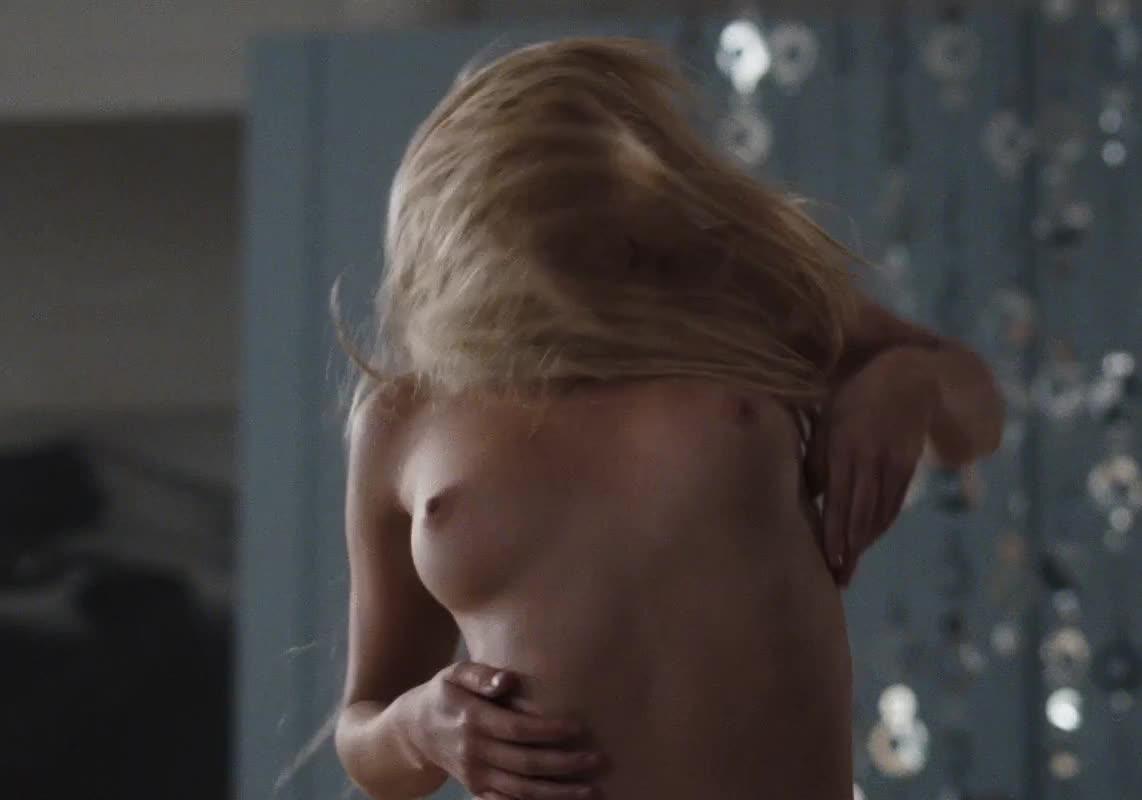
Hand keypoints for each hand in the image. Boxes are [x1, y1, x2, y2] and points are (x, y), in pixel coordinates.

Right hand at [406, 661, 602, 799]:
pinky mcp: (477, 789)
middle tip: (597, 760)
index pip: (517, 729)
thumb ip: (481, 675)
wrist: (414, 731)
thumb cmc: (444, 694)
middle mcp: (475, 752)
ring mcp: (476, 775)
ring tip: (590, 790)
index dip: (549, 731)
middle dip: (564, 765)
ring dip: (558, 794)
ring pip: (522, 791)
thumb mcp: (454, 674)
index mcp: (473, 720)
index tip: (578, 728)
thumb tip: (508, 681)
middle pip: (526, 764)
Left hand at [806, 348, 937, 586]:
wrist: (909, 377)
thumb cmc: (854, 398)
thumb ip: (816, 457)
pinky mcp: (908, 465)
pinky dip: (881, 525)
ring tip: (849, 568)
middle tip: (838, 578)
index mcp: (844, 445)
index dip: (834, 531)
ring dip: (863, 543)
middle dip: (848, 548)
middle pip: (859, 512)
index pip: (838, 498)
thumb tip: (806, 495)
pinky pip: (893, 502)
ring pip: (878, 512)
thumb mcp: (829, 420)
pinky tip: (868, 542)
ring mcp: (892, 462)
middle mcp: (869, 457)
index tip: (827, 559)